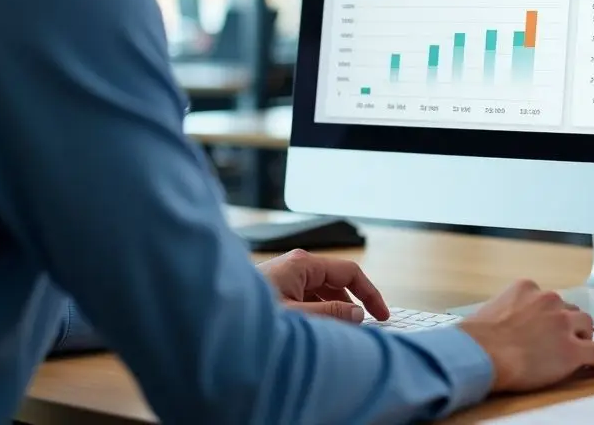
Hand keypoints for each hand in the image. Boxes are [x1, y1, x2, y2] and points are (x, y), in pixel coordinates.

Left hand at [257, 249, 389, 323]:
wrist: (211, 314)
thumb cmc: (249, 313)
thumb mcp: (298, 315)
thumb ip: (331, 313)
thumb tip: (358, 313)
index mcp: (304, 263)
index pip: (351, 272)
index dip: (371, 294)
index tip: (382, 315)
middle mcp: (296, 264)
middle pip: (337, 281)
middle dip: (352, 303)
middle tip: (363, 327)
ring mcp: (285, 275)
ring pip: (322, 290)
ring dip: (334, 309)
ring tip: (338, 331)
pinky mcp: (275, 287)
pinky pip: (307, 296)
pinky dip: (318, 310)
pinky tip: (317, 327)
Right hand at [459, 280, 593, 391]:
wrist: (481, 355)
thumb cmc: (475, 339)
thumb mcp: (488, 312)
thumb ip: (503, 313)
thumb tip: (498, 326)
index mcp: (526, 288)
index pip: (547, 299)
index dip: (548, 314)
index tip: (546, 324)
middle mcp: (548, 300)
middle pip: (569, 310)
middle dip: (567, 324)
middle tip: (561, 339)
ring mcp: (563, 324)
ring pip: (586, 327)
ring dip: (583, 338)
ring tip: (580, 350)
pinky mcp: (573, 350)